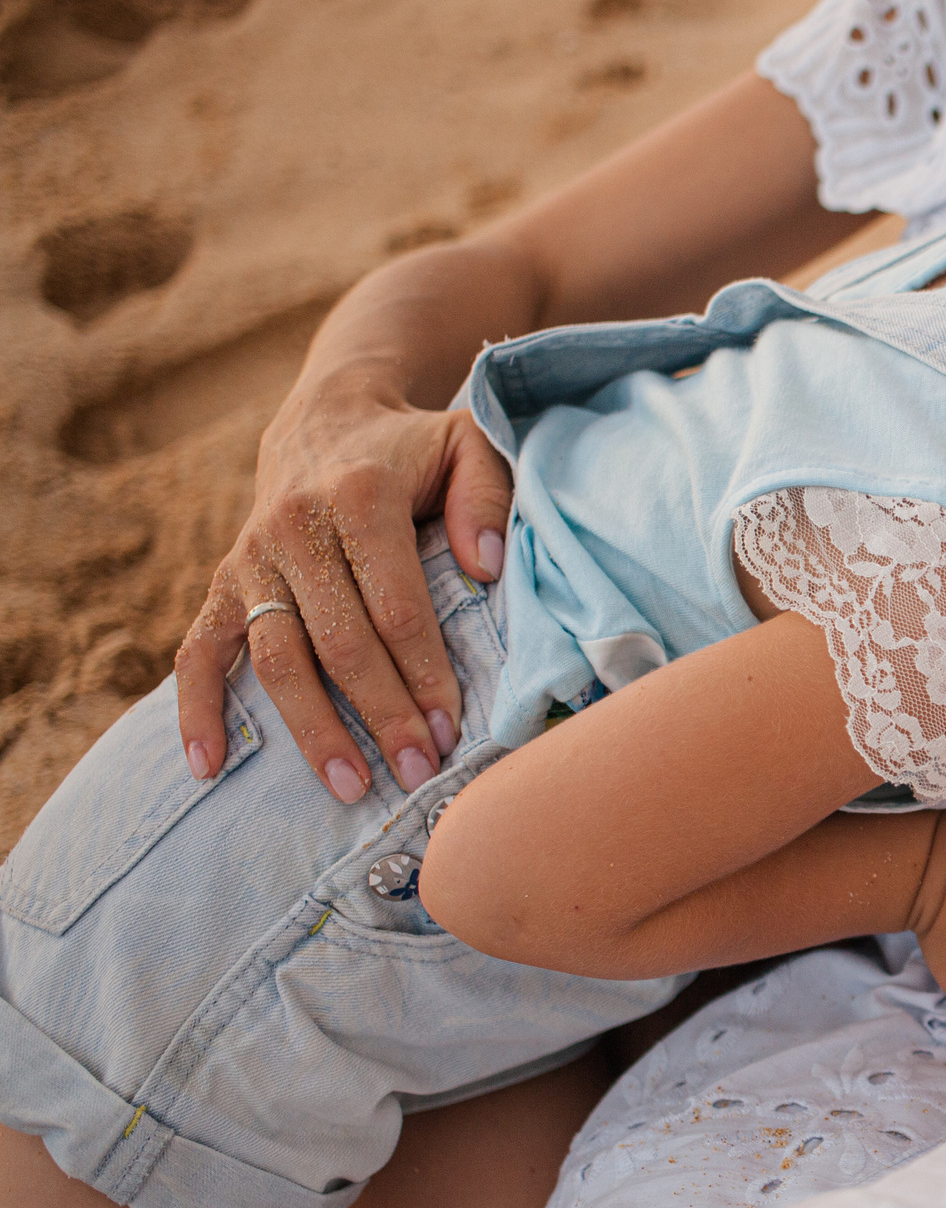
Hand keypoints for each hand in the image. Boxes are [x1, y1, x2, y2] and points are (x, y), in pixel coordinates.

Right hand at [174, 379, 513, 802]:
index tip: (451, 727)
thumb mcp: (470, 444)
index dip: (424, 673)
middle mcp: (296, 529)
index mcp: (360, 498)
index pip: (396, 606)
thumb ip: (486, 496)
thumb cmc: (415, 449)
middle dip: (380, 715)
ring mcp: (251, 559)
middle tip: (416, 773)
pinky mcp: (222, 582)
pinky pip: (198, 652)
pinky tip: (207, 768)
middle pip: (339, 643)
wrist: (329, 419)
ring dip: (312, 730)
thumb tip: (486, 565)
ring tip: (351, 788)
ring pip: (277, 658)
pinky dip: (196, 711)